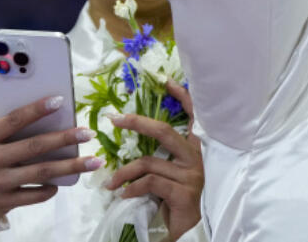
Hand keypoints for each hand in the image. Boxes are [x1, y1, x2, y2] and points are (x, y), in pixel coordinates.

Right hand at [0, 96, 102, 225]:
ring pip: (42, 173)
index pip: (12, 121)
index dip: (36, 110)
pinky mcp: (3, 204)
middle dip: (65, 138)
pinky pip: (34, 195)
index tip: (59, 100)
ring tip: (94, 160)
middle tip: (88, 132)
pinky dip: (49, 188)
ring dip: (71, 166)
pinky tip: (60, 182)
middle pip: (35, 147)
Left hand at [107, 80, 202, 241]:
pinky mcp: (183, 192)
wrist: (190, 233)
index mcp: (195, 149)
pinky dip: (131, 188)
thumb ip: (160, 159)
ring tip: (110, 183)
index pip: (193, 116)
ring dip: (123, 172)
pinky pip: (149, 182)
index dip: (182, 96)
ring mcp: (192, 174)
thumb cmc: (176, 202)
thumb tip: (131, 147)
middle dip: (137, 123)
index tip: (165, 81)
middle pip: (164, 132)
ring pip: (149, 161)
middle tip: (114, 119)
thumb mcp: (170, 176)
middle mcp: (197, 157)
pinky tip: (124, 195)